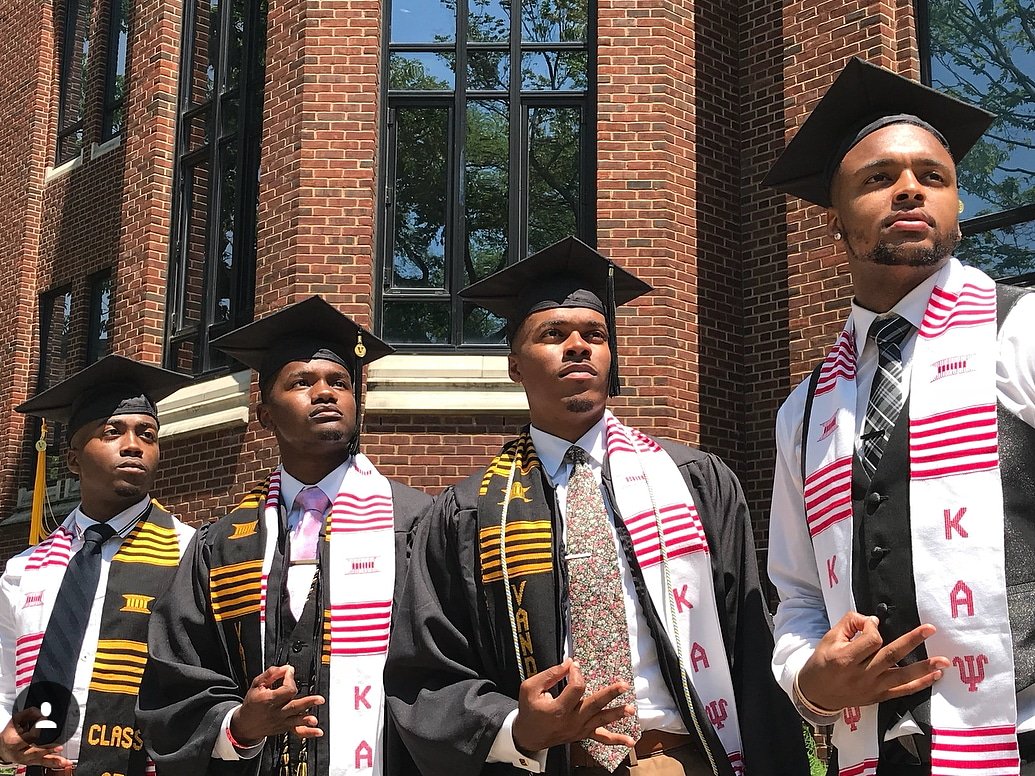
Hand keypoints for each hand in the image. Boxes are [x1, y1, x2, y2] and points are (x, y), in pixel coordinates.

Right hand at [0, 707, 72, 767]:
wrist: (2, 748)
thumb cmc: (10, 733)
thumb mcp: (16, 720)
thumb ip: (29, 713)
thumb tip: (43, 712)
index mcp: (14, 742)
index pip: (31, 735)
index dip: (39, 725)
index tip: (44, 718)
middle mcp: (19, 753)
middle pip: (35, 752)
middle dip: (47, 750)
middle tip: (59, 747)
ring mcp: (26, 760)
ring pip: (41, 761)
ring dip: (54, 761)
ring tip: (65, 761)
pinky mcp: (32, 762)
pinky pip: (43, 763)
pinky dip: (53, 764)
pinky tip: (63, 764)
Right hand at [230, 665, 324, 744]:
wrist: (245, 724)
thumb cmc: (253, 702)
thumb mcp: (257, 684)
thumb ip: (271, 674)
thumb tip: (285, 668)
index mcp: (270, 700)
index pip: (286, 689)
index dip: (290, 678)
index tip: (289, 671)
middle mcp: (277, 712)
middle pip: (294, 706)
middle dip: (308, 702)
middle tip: (319, 699)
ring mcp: (282, 721)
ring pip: (296, 719)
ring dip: (306, 719)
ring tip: (314, 720)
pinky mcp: (285, 727)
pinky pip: (297, 731)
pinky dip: (308, 732)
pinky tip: (317, 732)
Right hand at [511, 659, 635, 753]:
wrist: (528, 736)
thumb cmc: (529, 710)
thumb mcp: (530, 688)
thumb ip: (549, 674)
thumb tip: (570, 663)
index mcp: (558, 709)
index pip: (575, 688)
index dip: (576, 673)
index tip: (573, 665)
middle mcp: (571, 721)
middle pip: (594, 705)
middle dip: (610, 694)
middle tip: (623, 685)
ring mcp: (579, 729)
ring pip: (600, 721)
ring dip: (616, 714)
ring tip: (631, 709)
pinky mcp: (583, 734)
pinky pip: (601, 738)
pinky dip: (616, 740)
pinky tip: (630, 741)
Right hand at [798, 611, 949, 710]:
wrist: (816, 693)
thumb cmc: (822, 661)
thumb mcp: (829, 638)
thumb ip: (850, 624)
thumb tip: (875, 621)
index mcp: (846, 658)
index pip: (871, 640)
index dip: (873, 628)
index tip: (869, 624)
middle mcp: (861, 675)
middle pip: (891, 655)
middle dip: (912, 641)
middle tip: (930, 629)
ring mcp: (872, 688)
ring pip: (902, 676)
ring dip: (924, 668)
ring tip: (944, 661)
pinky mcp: (878, 696)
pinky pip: (903, 691)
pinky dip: (920, 685)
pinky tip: (934, 676)